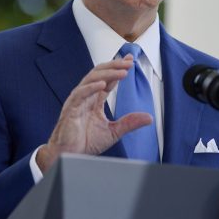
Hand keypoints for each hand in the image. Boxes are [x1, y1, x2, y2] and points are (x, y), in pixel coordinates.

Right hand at [36, 55, 151, 172]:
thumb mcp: (113, 132)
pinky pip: (80, 94)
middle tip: (128, 62)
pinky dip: (91, 87)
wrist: (70, 156)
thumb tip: (149, 118)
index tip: (130, 62)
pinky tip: (103, 84)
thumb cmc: (85, 143)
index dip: (118, 69)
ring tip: (122, 72)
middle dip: (114, 66)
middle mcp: (85, 97)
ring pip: (91, 79)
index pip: (107, 80)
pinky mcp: (71, 109)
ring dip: (107, 74)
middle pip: (99, 74)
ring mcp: (77, 101)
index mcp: (94, 100)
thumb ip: (129, 123)